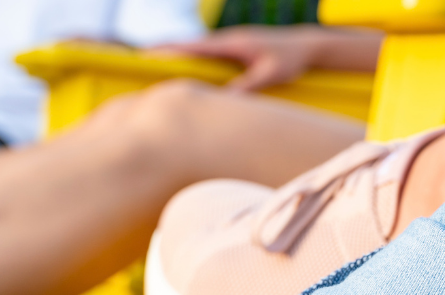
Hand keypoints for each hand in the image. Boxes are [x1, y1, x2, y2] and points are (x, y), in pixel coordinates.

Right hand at [155, 26, 326, 92]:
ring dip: (175, 58)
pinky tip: (181, 73)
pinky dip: (189, 63)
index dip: (169, 50)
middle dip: (163, 53)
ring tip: (151, 67)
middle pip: (187, 47)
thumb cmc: (289, 59)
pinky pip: (205, 57)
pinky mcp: (233, 50)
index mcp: (231, 44)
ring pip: (195, 52)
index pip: (193, 47)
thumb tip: (222, 102)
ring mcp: (229, 45)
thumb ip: (246, 87)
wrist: (306, 45)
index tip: (146, 54)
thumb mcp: (268, 75)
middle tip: (137, 61)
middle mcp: (226, 41)